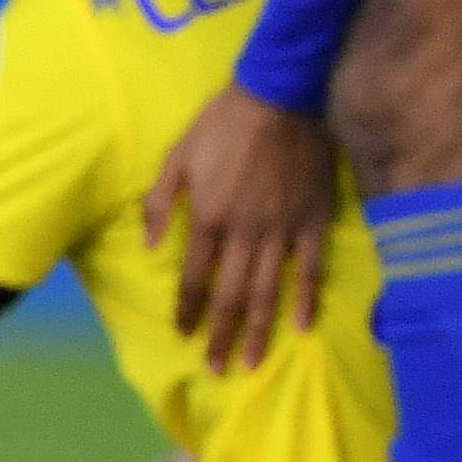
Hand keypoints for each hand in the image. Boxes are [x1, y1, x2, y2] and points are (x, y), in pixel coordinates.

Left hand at [143, 83, 335, 371]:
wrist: (281, 93)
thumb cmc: (224, 122)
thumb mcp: (178, 154)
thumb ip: (159, 202)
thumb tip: (147, 246)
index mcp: (208, 217)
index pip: (194, 277)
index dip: (187, 309)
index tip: (183, 335)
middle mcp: (244, 232)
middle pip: (230, 295)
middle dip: (221, 335)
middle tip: (217, 368)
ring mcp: (282, 229)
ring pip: (268, 290)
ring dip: (258, 330)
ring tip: (252, 362)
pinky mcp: (313, 220)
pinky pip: (311, 267)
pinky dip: (307, 299)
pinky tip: (301, 326)